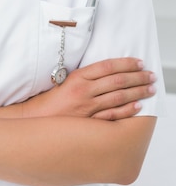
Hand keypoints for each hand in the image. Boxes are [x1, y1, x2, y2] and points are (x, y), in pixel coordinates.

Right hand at [22, 58, 155, 120]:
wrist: (34, 119)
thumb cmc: (50, 100)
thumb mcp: (65, 81)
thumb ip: (85, 77)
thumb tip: (108, 73)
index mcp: (78, 76)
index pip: (108, 66)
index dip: (126, 63)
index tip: (139, 63)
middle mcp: (84, 90)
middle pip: (117, 80)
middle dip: (137, 77)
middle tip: (150, 75)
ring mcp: (87, 107)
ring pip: (118, 97)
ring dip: (137, 92)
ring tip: (149, 89)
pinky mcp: (88, 122)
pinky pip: (113, 115)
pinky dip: (127, 110)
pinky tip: (138, 106)